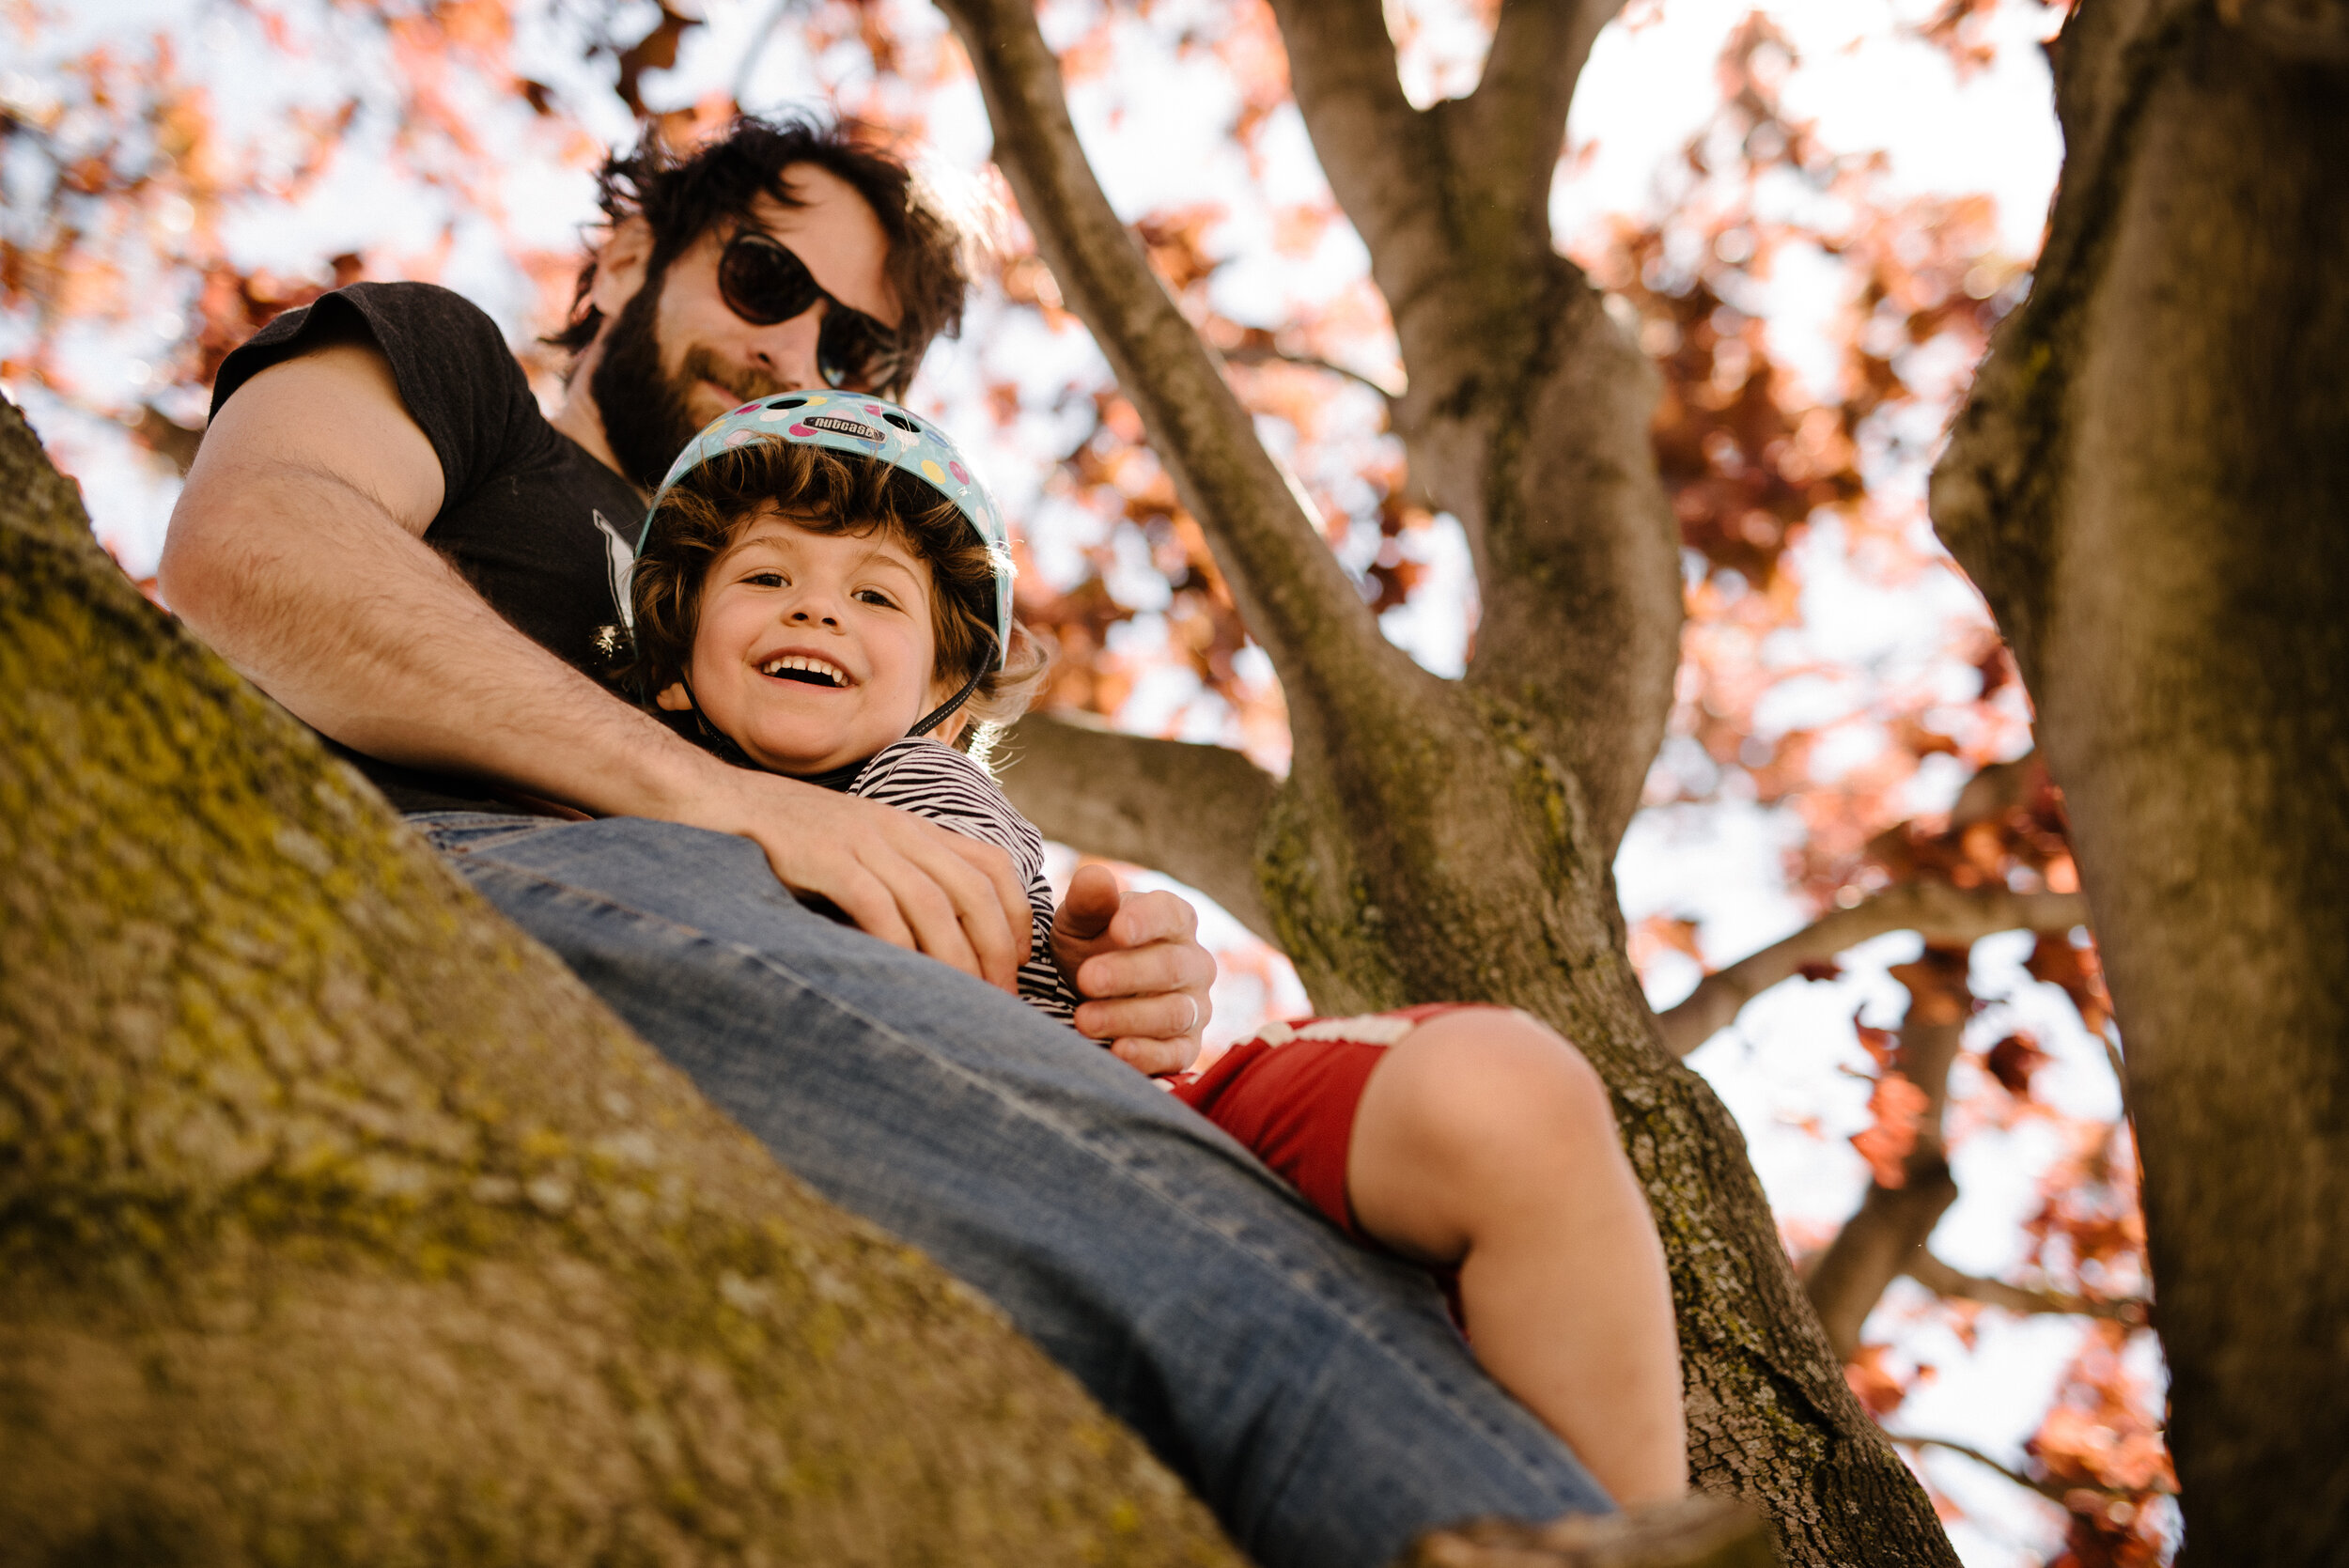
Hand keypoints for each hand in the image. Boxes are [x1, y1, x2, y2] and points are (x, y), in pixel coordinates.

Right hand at [685, 764, 1032, 991]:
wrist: (713, 803)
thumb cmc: (783, 842)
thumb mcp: (854, 852)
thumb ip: (895, 882)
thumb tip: (935, 947)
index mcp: (909, 828)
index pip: (991, 864)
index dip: (1017, 915)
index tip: (1019, 962)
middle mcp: (895, 830)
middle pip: (972, 890)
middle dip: (996, 951)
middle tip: (1001, 1002)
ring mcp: (859, 841)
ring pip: (932, 904)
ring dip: (956, 960)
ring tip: (964, 1003)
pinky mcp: (822, 858)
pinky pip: (876, 904)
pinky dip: (898, 945)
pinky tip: (905, 980)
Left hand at [1050, 864, 1214, 1073]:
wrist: (1082, 995)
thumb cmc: (1088, 948)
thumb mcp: (1078, 924)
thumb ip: (1088, 902)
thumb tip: (1094, 877)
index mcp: (1174, 921)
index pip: (1170, 915)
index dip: (1146, 922)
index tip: (1116, 929)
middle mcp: (1194, 963)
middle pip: (1172, 967)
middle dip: (1128, 974)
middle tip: (1084, 979)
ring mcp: (1195, 1006)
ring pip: (1175, 1012)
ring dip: (1128, 1017)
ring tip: (1083, 1019)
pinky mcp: (1186, 1046)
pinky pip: (1177, 1053)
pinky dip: (1148, 1055)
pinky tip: (1117, 1051)